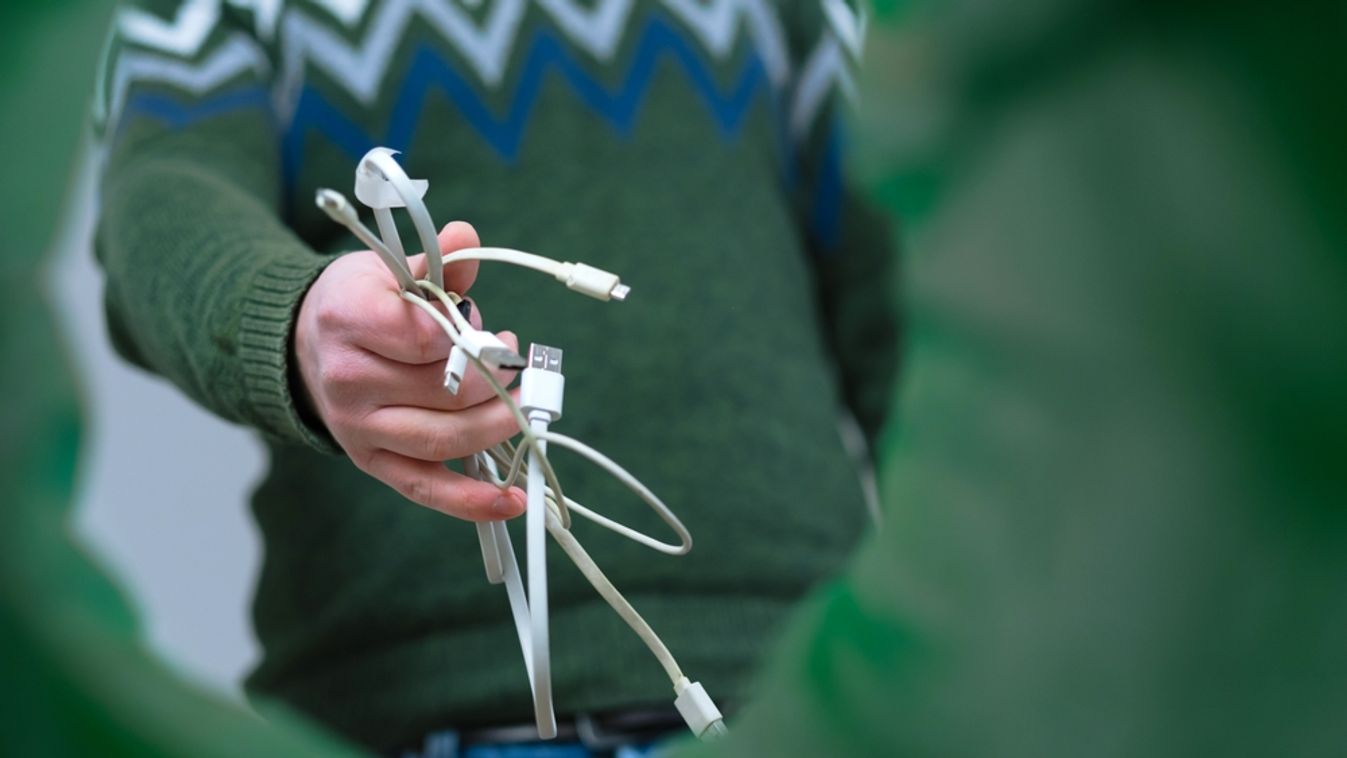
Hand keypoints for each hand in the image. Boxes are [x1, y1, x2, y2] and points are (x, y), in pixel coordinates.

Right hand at [295, 221, 525, 520]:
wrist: (305, 346)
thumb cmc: (358, 303)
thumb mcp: (388, 269)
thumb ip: (436, 262)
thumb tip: (468, 237)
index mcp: (347, 319)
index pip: (425, 336)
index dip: (468, 333)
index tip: (490, 328)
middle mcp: (347, 379)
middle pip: (446, 390)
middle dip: (497, 376)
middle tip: (516, 359)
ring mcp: (359, 427)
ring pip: (447, 437)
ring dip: (500, 422)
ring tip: (523, 400)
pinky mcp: (373, 462)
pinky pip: (427, 488)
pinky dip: (472, 500)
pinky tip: (513, 499)